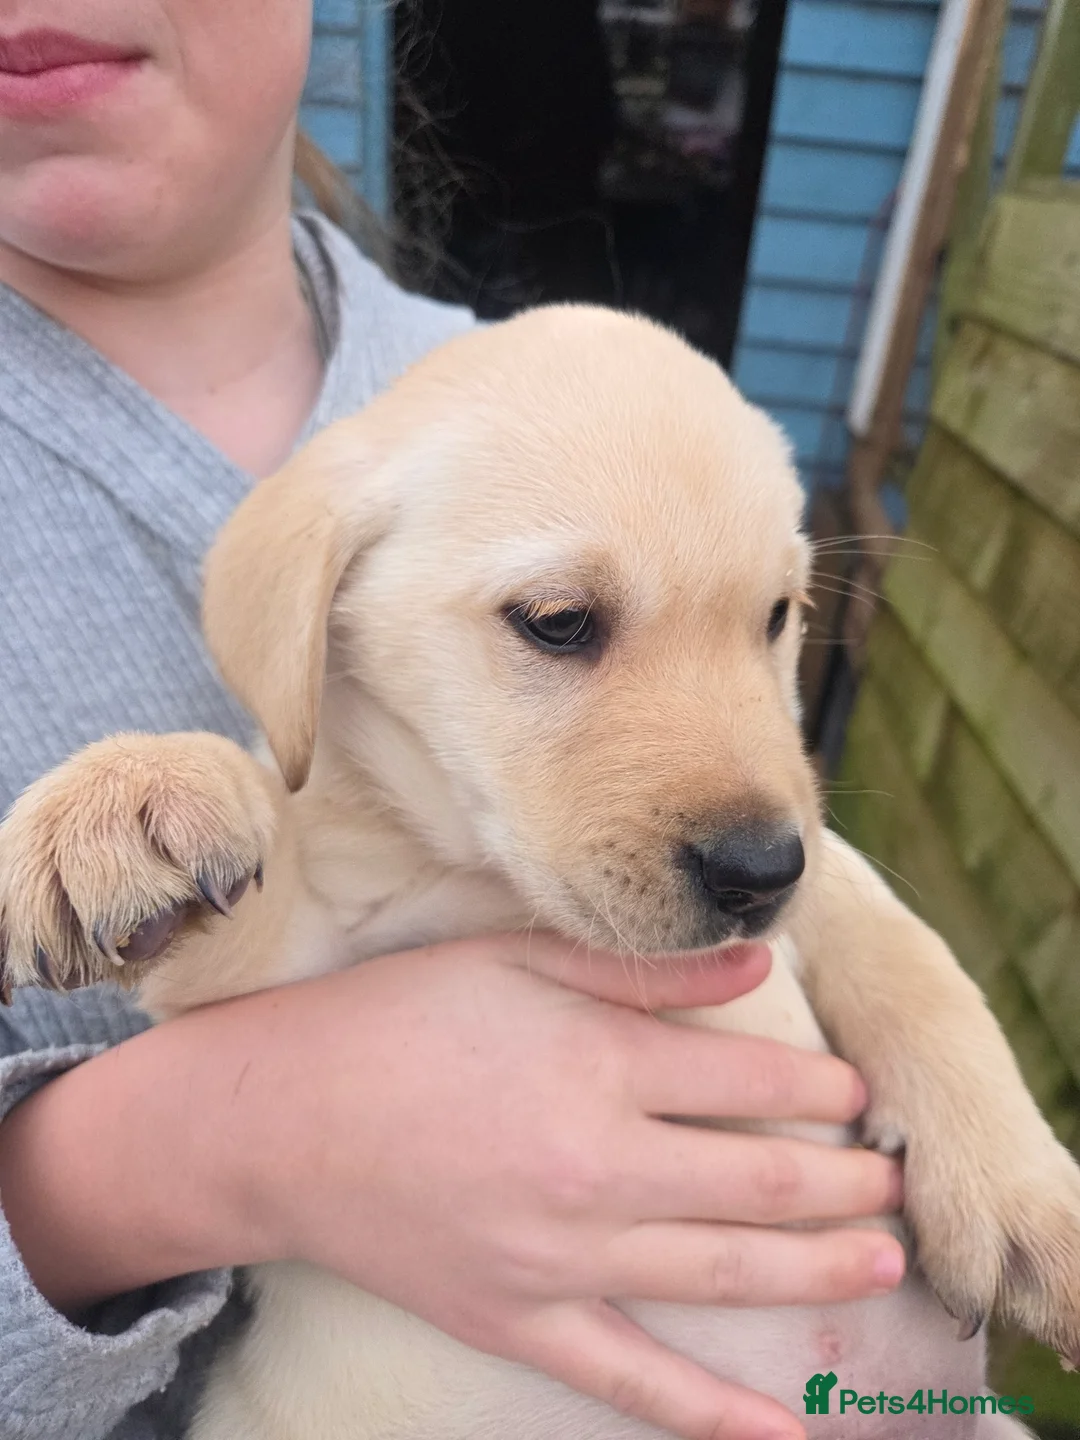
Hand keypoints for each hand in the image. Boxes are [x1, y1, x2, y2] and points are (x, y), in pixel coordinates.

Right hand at [0, 935, 902, 1439]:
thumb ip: (641, 968)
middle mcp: (596, 1167)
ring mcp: (562, 1258)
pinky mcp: (523, 1322)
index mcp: (598, 1066)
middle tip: (895, 1178)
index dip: (824, 1092)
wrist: (282, 1120)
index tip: (859, 1092)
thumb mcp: (515, 958)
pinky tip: (784, 1439)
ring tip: (881, 1259)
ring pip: (727, 1276)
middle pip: (761, 1183)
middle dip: (846, 1180)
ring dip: (820, 1270)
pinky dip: (715, 1420)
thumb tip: (757, 968)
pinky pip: (634, 1383)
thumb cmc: (398, 1020)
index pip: (753, 1085)